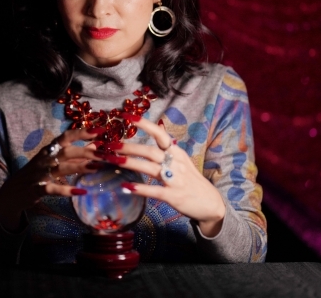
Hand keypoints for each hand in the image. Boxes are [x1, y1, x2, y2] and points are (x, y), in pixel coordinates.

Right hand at [0, 127, 103, 230]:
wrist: (11, 193)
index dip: (82, 132)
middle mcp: (44, 159)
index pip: (66, 137)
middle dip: (86, 152)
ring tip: (97, 168)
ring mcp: (39, 174)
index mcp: (49, 150)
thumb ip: (73, 154)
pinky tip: (80, 192)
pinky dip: (65, 190)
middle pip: (66, 152)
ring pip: (61, 168)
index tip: (100, 130)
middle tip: (105, 155)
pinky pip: (51, 188)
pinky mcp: (35, 189)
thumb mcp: (53, 161)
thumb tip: (95, 146)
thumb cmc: (36, 174)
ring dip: (79, 167)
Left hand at [101, 114, 225, 236]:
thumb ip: (168, 149)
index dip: (144, 124)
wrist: (211, 204)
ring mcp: (175, 180)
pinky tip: (125, 187)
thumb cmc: (192, 182)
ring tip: (112, 160)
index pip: (160, 134)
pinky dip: (140, 188)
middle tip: (110, 144)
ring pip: (150, 168)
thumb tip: (158, 130)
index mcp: (176, 153)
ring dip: (130, 163)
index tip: (127, 116)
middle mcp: (176, 163)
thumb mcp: (183, 161)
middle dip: (129, 147)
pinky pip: (154, 191)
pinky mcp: (173, 196)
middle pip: (150, 151)